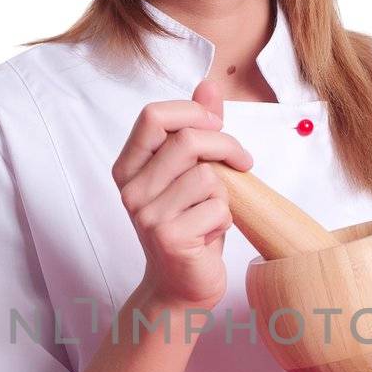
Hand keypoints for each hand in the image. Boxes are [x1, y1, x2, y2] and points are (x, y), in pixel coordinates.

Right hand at [112, 79, 252, 312]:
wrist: (180, 287)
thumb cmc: (188, 227)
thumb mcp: (189, 174)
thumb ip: (197, 129)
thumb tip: (209, 84)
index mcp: (129, 168)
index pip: (153, 115)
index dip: (192, 113)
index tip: (216, 127)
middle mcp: (131, 189)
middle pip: (188, 140)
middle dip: (226, 147)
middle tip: (243, 163)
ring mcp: (147, 215)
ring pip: (207, 176)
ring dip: (224, 193)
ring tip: (213, 212)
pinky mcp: (170, 237)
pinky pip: (217, 208)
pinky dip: (225, 219)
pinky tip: (210, 235)